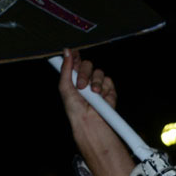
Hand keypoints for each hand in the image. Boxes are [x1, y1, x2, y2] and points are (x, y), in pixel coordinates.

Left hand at [58, 48, 135, 175]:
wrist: (92, 125)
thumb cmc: (76, 112)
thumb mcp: (65, 89)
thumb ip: (66, 69)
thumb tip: (67, 51)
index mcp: (72, 81)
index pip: (75, 62)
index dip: (75, 57)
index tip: (74, 55)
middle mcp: (85, 82)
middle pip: (88, 65)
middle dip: (85, 73)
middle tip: (82, 86)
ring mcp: (98, 87)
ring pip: (100, 73)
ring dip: (97, 83)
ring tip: (94, 95)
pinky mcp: (109, 92)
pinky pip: (110, 82)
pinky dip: (107, 89)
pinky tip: (103, 99)